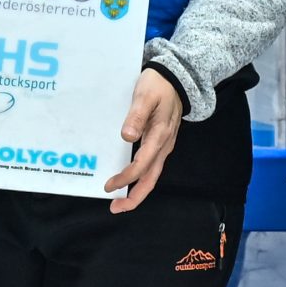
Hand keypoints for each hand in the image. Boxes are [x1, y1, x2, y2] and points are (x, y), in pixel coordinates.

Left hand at [104, 69, 183, 213]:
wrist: (176, 78)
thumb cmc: (157, 85)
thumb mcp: (144, 96)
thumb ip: (136, 115)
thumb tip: (127, 136)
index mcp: (159, 136)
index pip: (141, 165)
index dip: (126, 178)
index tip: (108, 186)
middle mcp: (164, 145)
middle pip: (151, 178)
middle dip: (135, 196)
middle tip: (115, 208)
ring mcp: (164, 145)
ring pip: (152, 174)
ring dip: (138, 189)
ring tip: (120, 201)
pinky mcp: (161, 141)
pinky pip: (151, 164)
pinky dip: (141, 176)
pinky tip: (129, 178)